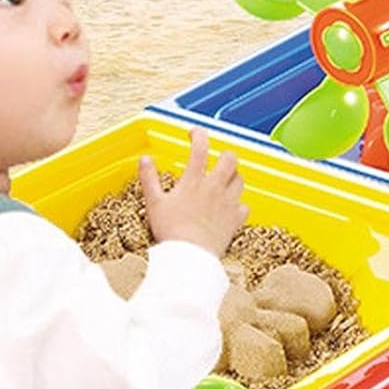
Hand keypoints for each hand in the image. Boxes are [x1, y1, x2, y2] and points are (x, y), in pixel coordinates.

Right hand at [140, 128, 247, 256]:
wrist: (190, 257)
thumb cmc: (170, 231)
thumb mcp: (154, 203)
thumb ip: (149, 178)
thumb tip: (144, 159)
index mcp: (194, 181)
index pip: (200, 148)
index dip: (198, 134)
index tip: (194, 132)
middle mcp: (215, 187)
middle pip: (229, 159)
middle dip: (225, 154)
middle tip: (217, 158)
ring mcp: (228, 203)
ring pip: (240, 180)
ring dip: (233, 176)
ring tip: (225, 180)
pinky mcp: (236, 219)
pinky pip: (244, 206)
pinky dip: (238, 204)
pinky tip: (230, 208)